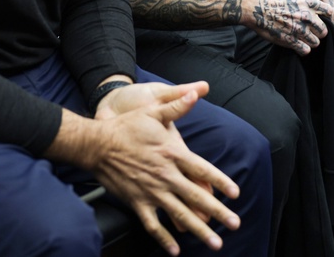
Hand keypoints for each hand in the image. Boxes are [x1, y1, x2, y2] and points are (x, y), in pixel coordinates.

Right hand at [91, 82, 241, 254]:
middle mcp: (165, 175)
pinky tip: (175, 250)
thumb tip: (196, 91)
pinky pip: (153, 224)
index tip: (235, 193)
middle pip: (196, 196)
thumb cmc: (126, 127)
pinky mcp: (137, 202)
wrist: (97, 145)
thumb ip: (177, 105)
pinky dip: (164, 238)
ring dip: (199, 230)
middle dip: (218, 212)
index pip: (202, 170)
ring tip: (215, 243)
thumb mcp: (152, 111)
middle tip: (235, 224)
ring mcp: (151, 191)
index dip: (220, 181)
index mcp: (172, 153)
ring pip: (179, 214)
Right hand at [240, 0, 331, 53]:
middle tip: (311, 32)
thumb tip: (318, 8)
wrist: (254, 6)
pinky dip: (303, 49)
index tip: (323, 21)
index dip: (328, 18)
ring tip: (303, 39)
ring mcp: (298, 29)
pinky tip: (298, 45)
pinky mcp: (290, 40)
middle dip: (319, 32)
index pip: (330, 12)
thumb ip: (307, 1)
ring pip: (316, 42)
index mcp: (307, 2)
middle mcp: (305, 16)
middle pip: (324, 30)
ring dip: (311, 42)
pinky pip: (306, 50)